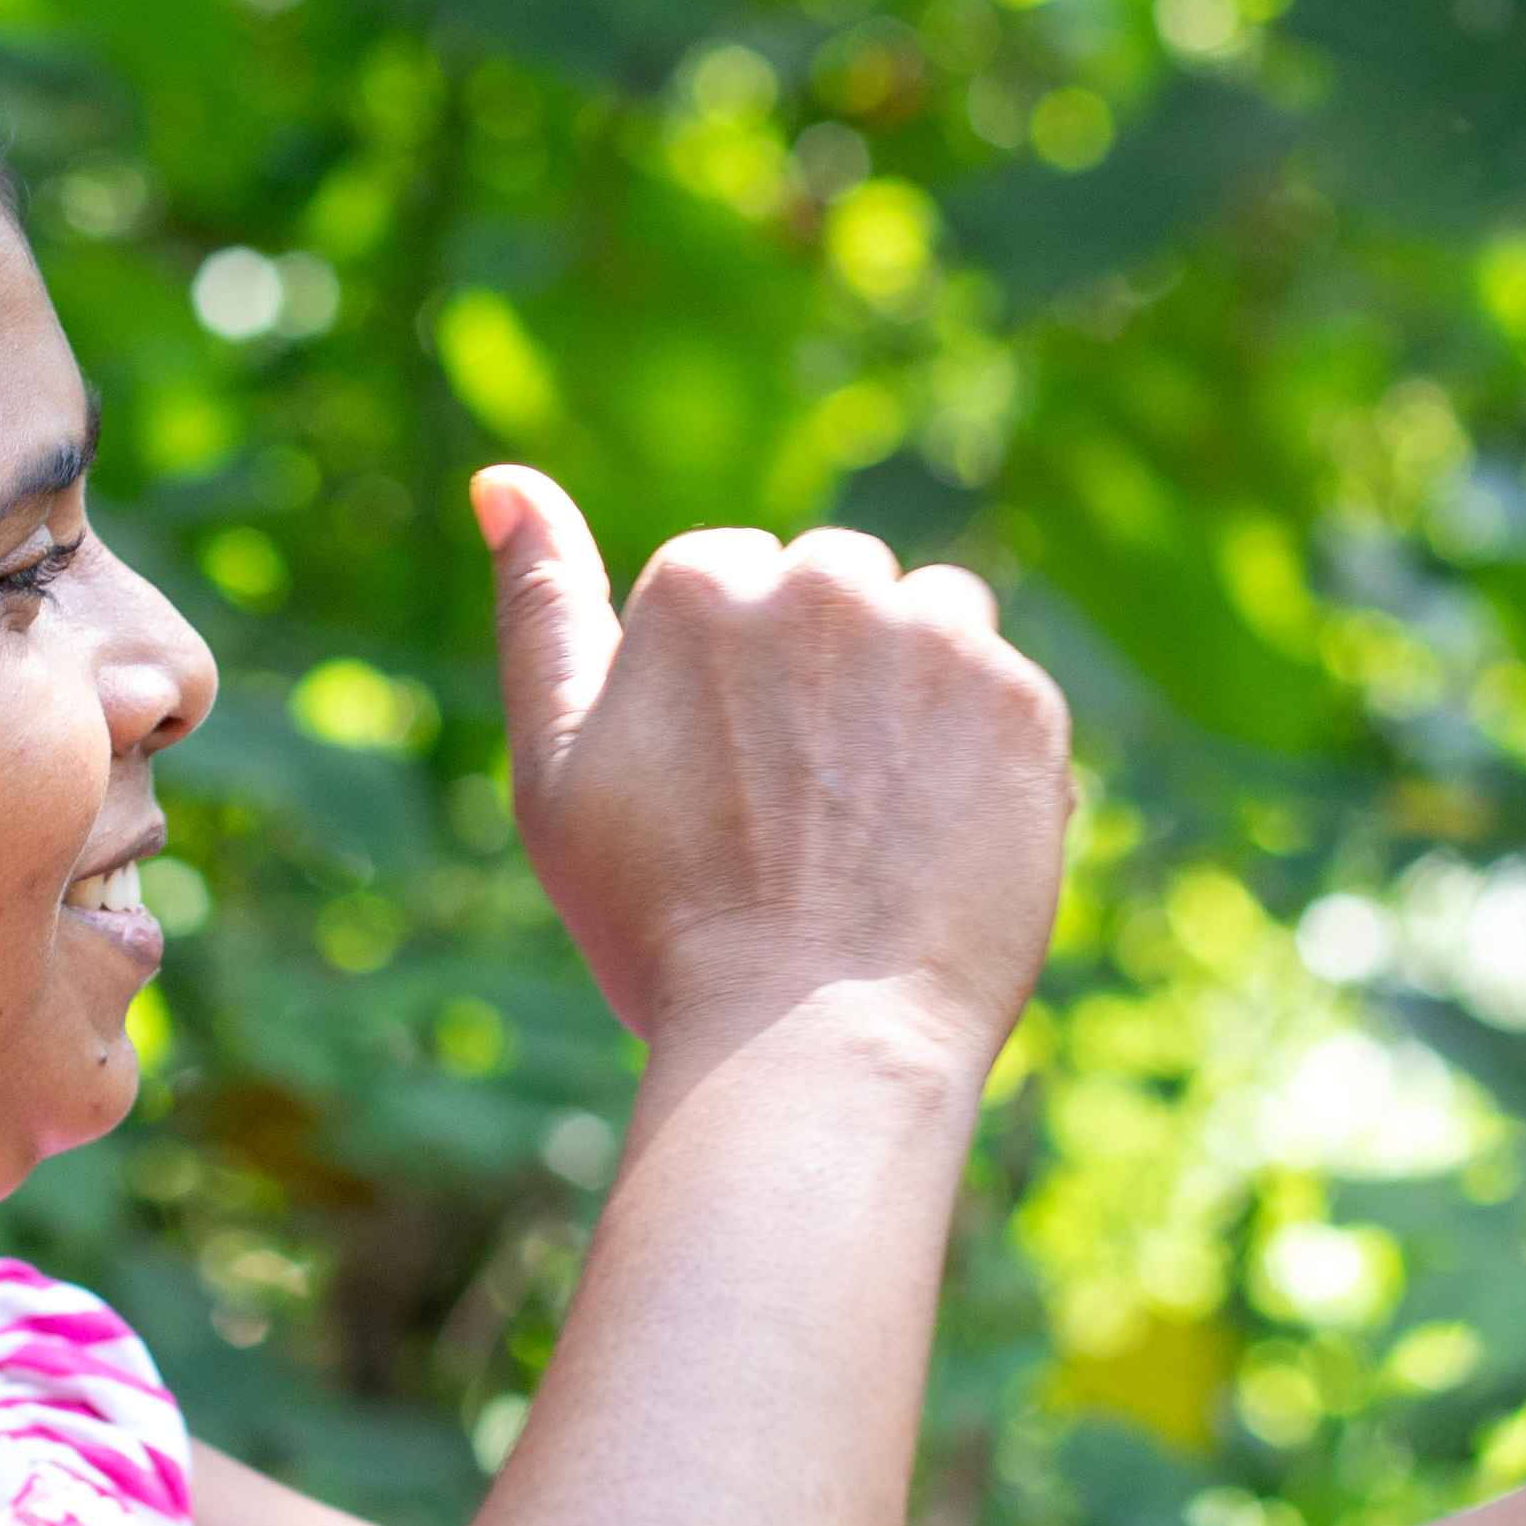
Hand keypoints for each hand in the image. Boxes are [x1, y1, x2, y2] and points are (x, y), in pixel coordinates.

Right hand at [473, 465, 1069, 1067]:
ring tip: (874, 828)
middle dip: (827, 675)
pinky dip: (979, 763)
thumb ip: (539, 611)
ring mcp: (936, 637)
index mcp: (701, 582)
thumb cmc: (659, 925)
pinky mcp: (1023, 702)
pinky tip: (935, 852)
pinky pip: (1005, 699)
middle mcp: (825, 579)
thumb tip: (502, 481)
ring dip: (913, 698)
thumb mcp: (558, 769)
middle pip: (840, 589)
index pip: (733, 583)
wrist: (810, 1045)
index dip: (729, 697)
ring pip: (934, 625)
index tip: (724, 789)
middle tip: (801, 817)